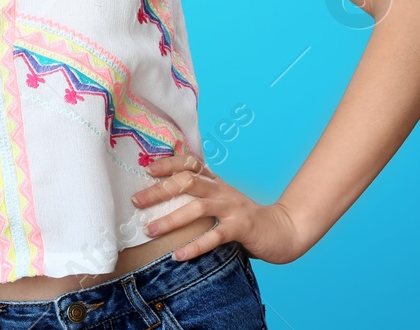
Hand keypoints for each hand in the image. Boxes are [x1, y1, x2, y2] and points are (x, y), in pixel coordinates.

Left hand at [130, 146, 306, 264]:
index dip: (167, 163)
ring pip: (197, 207)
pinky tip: (178, 255)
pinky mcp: (241, 228)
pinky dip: (195, 246)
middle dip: (159, 190)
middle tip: (136, 201)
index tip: (147, 169)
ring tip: (150, 229)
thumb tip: (165, 197)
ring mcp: (231, 208)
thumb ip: (201, 195)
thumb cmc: (245, 218)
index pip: (189, 163)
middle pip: (186, 182)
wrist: (283, 230)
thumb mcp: (223, 199)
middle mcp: (221, 190)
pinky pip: (214, 237)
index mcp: (216, 182)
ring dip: (170, 219)